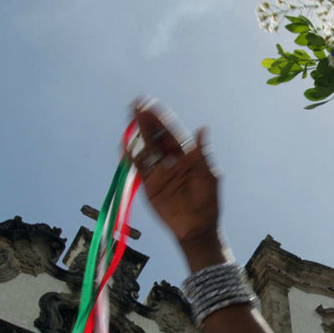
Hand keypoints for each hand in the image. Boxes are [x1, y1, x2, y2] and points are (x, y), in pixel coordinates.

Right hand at [131, 102, 224, 266]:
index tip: (150, 104)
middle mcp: (171, 161)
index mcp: (187, 156)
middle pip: (156, 137)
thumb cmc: (208, 202)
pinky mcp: (149, 185)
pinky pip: (139, 168)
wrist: (197, 228)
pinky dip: (131, 157)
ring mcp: (159, 172)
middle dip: (146, 122)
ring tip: (130, 119)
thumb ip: (202, 153)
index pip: (171, 133)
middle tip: (136, 105)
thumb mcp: (208, 175)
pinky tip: (125, 145)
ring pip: (146, 149)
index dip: (161, 118)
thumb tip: (202, 128)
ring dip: (138, 135)